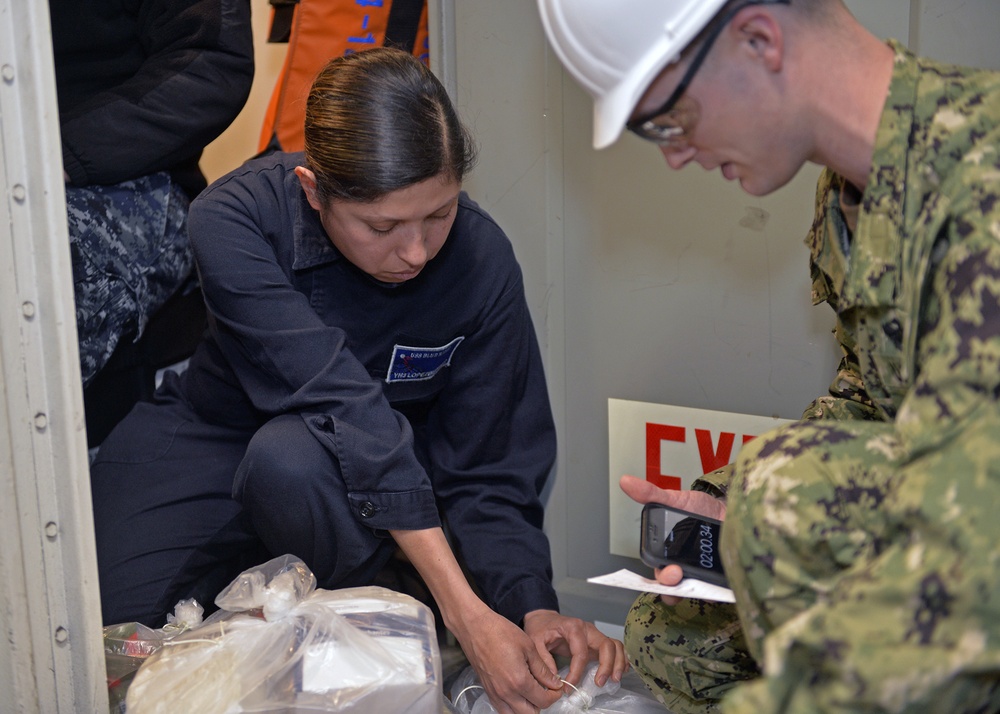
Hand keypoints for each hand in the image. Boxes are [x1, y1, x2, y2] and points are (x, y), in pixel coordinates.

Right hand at [457, 605, 564, 712]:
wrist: (475, 628)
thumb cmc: (499, 632)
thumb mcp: (528, 647)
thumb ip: (542, 669)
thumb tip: (554, 683)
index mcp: (519, 681)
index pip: (543, 701)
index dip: (554, 695)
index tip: (557, 687)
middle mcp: (506, 692)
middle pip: (531, 713)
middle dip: (542, 703)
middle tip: (547, 690)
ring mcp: (495, 694)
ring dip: (527, 708)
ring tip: (532, 692)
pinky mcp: (487, 691)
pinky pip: (503, 710)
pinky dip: (513, 707)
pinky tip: (518, 692)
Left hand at [522, 609, 626, 689]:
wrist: (544, 619)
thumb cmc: (541, 628)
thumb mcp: (534, 641)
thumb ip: (544, 660)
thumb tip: (556, 680)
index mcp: (573, 627)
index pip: (580, 652)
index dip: (577, 671)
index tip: (569, 685)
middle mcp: (588, 629)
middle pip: (606, 645)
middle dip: (607, 665)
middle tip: (600, 683)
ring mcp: (594, 635)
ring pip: (615, 646)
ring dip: (618, 663)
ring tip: (614, 680)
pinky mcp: (596, 642)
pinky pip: (614, 648)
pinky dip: (620, 659)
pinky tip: (619, 672)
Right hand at [620, 474, 726, 602]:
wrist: (729, 509)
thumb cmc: (699, 508)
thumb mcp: (674, 499)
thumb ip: (651, 494)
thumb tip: (625, 481)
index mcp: (667, 554)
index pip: (659, 573)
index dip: (661, 578)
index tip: (668, 572)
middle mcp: (683, 569)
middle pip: (675, 587)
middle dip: (673, 585)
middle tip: (677, 574)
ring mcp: (703, 576)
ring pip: (695, 593)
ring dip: (697, 592)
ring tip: (700, 586)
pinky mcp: (721, 580)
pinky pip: (719, 592)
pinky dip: (720, 592)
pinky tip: (723, 585)